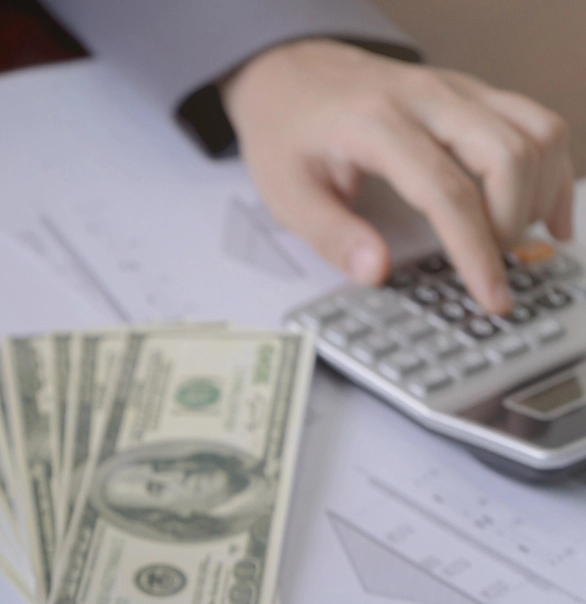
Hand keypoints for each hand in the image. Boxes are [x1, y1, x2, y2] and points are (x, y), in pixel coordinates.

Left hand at [221, 39, 573, 312]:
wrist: (287, 71)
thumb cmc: (287, 131)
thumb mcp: (287, 193)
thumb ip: (332, 235)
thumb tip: (376, 272)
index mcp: (376, 124)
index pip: (446, 191)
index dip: (475, 249)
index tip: (490, 294)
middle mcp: (425, 98)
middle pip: (506, 156)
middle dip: (511, 224)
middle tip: (490, 267)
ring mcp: (455, 89)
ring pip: (536, 132)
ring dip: (540, 194)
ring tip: (517, 243)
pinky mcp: (471, 91)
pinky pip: (535, 121)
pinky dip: (552, 167)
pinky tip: (545, 210)